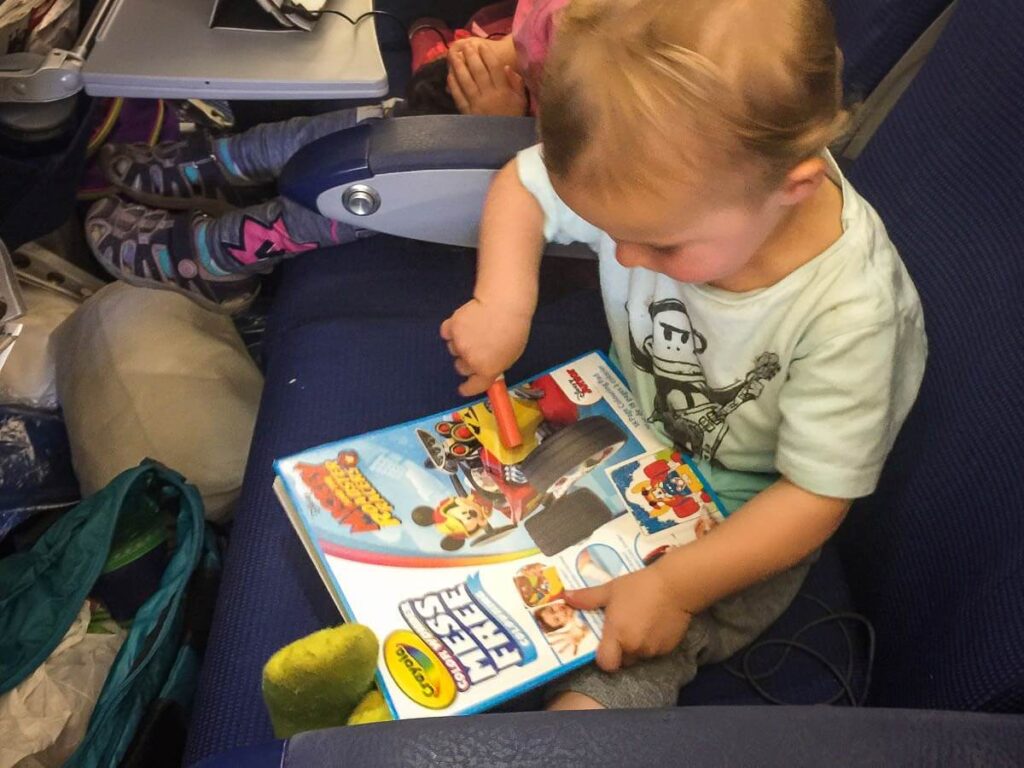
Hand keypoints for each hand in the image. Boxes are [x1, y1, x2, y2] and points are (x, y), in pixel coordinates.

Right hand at [440, 297, 530, 395]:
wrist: (504, 304)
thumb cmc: (514, 328)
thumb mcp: (511, 355)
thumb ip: (495, 365)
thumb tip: (486, 370)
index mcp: (487, 370)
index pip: (473, 387)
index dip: (467, 389)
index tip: (464, 389)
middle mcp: (470, 360)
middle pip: (461, 368)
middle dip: (466, 362)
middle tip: (476, 349)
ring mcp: (459, 344)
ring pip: (453, 349)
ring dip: (460, 344)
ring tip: (474, 330)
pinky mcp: (451, 327)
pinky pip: (446, 333)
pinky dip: (451, 330)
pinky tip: (463, 323)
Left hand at [447, 43, 527, 115]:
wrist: (504, 141)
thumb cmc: (514, 118)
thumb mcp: (521, 100)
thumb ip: (516, 83)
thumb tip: (505, 67)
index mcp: (503, 91)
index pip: (494, 67)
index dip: (486, 54)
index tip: (481, 45)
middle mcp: (489, 95)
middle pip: (478, 71)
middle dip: (471, 56)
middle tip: (465, 45)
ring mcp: (476, 103)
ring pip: (466, 81)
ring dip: (458, 66)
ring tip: (453, 54)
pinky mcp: (467, 112)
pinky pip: (459, 96)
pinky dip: (453, 84)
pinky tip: (450, 74)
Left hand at [565, 568, 693, 671]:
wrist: (676, 585)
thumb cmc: (639, 586)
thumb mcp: (610, 589)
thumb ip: (588, 598)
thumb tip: (565, 597)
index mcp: (617, 634)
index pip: (606, 663)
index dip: (604, 657)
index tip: (605, 644)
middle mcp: (634, 647)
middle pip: (623, 660)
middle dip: (621, 649)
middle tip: (623, 629)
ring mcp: (653, 650)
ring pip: (640, 655)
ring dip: (638, 645)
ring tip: (640, 623)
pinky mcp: (669, 648)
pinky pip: (655, 651)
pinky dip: (653, 642)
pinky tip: (654, 624)